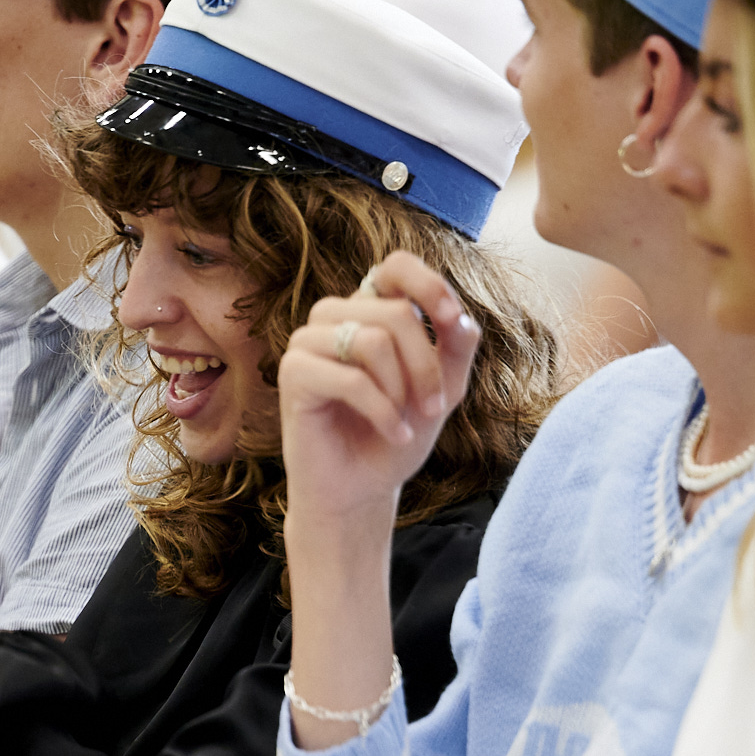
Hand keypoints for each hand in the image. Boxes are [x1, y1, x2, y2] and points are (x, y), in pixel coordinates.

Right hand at [276, 250, 480, 529]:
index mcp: (369, 309)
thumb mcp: (441, 390)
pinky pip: (351, 379)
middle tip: (436, 408)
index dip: (428, 284)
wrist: (359, 490)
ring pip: (373, 340)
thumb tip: (460, 317)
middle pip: (396, 312)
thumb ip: (456, 350)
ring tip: (408, 421)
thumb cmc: (397, 434)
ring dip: (402, 388)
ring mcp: (309, 341)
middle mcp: (335, 316)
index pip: (396, 266)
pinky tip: (396, 434)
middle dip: (426, 365)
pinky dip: (383, 411)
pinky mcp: (293, 373)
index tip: (450, 319)